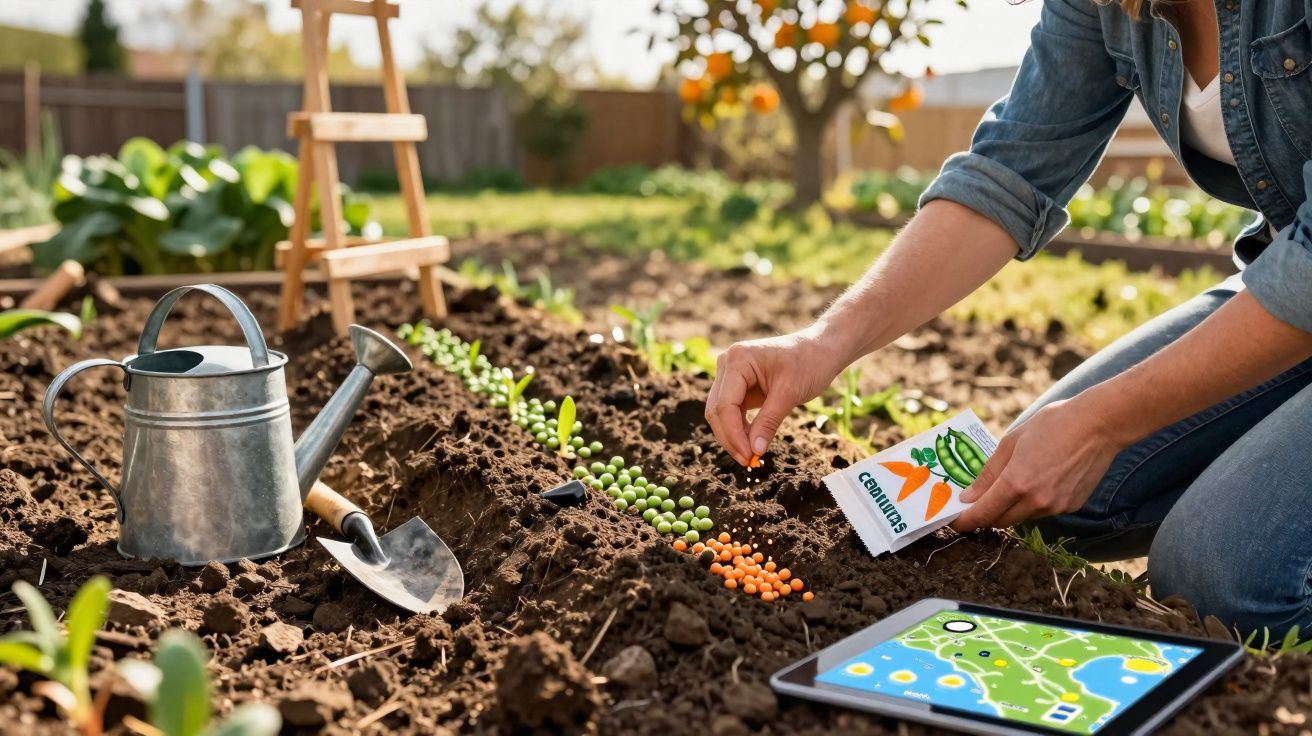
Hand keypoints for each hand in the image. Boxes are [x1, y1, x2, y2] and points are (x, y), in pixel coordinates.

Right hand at [706, 327, 848, 464]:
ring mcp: (731, 374)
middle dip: (730, 437)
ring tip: (751, 455)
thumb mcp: (789, 394)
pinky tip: (752, 443)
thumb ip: (768, 422)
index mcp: (737, 360)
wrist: (821, 350)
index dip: (733, 434)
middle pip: (717, 409)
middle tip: (748, 461)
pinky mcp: (738, 385)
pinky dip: (740, 429)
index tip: (748, 456)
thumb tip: (754, 451)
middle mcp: (728, 364)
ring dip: (733, 435)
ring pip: (721, 413)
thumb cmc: (809, 363)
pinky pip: (732, 411)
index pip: (724, 404)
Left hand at [950, 398, 1127, 531]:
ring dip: (1010, 508)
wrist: (1099, 424)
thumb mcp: (1011, 442)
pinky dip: (1033, 503)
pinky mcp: (1071, 506)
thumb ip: (988, 474)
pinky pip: (1043, 511)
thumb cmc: (1052, 425)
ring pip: (1022, 517)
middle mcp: (1036, 501)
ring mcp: (1056, 507)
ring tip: (1012, 483)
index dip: (965, 521)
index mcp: (1017, 483)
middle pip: (1000, 521)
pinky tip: (1039, 479)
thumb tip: (968, 497)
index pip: (983, 515)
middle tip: (976, 501)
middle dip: (985, 514)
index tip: (953, 520)